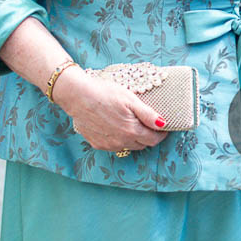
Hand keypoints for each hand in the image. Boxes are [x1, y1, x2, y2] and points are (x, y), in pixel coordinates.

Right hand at [52, 68, 167, 152]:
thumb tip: (163, 124)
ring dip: (133, 139)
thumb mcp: (130, 99)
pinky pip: (114, 146)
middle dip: (148, 136)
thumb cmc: (105, 93)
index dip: (161, 134)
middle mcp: (121, 142)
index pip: (153, 140)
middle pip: (142, 144)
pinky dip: (119, 139)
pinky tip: (115, 127)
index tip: (163, 128)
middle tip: (147, 125)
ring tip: (130, 124)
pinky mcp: (97, 144)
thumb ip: (147, 114)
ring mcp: (108, 145)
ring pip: (128, 146)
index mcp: (132, 131)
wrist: (77, 96)